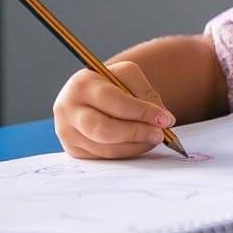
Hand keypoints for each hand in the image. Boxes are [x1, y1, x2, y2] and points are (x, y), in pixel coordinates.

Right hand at [53, 61, 175, 159]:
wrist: (91, 94)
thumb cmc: (112, 83)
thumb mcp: (128, 76)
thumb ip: (145, 94)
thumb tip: (162, 119)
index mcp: (81, 84)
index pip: (113, 101)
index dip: (141, 112)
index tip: (166, 119)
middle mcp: (68, 109)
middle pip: (104, 129)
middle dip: (136, 133)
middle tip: (160, 134)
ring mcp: (67, 132)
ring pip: (106, 147)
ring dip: (135, 146)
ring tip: (154, 138)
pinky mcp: (73, 149)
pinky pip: (104, 157)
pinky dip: (126, 152)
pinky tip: (139, 143)